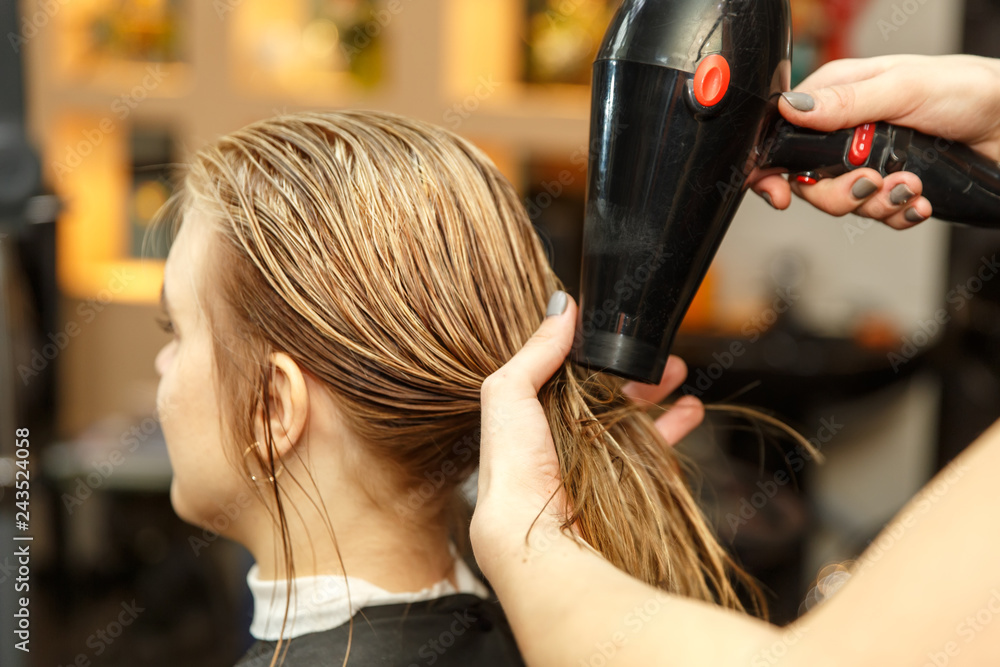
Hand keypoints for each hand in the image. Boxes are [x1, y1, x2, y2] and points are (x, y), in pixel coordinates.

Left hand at [470, 292, 703, 575]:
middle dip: (633, 369)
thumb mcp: (508, 392)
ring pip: (633, 417)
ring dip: (657, 392)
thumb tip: (561, 306)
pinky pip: (656, 449)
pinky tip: (689, 409)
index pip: (567, 374)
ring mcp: (595, 461)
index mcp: (533, 415)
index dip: (593, 353)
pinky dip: (676, 426)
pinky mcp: (625, 483)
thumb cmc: (513, 466)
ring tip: (678, 373)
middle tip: (658, 352)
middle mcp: (563, 437)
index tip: (618, 332)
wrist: (536, 535)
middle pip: (605, 393)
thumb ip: (535, 350)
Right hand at [752, 54, 999, 228]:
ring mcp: (870, 162)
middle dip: (839, 193)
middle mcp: (848, 133)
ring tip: (910, 186)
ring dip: (878, 203)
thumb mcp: (903, 88)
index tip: (777, 193)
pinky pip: (879, 217)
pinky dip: (899, 215)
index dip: (771, 169)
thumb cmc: (968, 89)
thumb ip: (845, 102)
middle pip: (810, 183)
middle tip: (870, 182)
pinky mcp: (893, 187)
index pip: (784, 136)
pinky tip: (919, 200)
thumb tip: (790, 107)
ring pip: (844, 204)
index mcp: (839, 98)